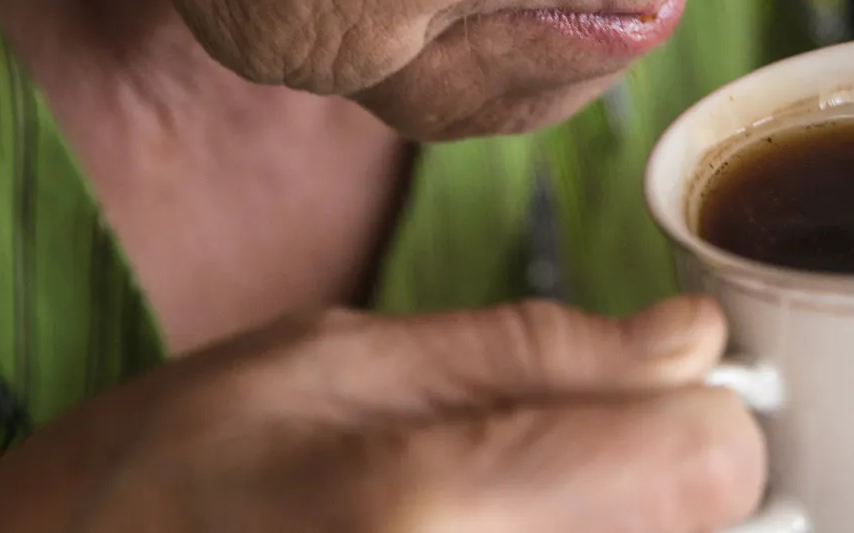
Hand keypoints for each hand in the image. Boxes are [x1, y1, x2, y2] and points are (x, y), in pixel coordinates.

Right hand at [0, 297, 763, 532]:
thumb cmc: (147, 491)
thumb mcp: (321, 364)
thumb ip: (525, 352)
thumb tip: (690, 340)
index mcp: (431, 502)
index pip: (707, 459)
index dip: (700, 417)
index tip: (655, 403)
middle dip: (671, 494)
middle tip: (571, 472)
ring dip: (623, 529)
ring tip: (518, 507)